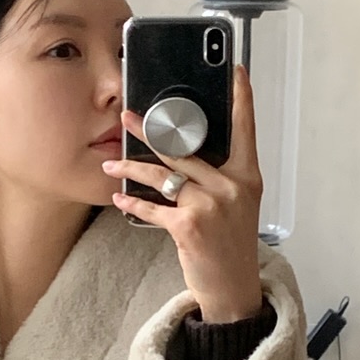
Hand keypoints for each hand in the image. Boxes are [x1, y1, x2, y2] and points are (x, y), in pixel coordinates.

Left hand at [102, 63, 264, 322]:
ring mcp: (210, 206)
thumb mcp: (238, 205)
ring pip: (163, 175)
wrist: (233, 288)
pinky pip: (153, 208)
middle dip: (151, 131)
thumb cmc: (231, 245)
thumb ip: (220, 177)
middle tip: (127, 116)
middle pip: (185, 148)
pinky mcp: (188, 227)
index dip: (242, 98)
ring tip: (112, 163)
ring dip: (131, 169)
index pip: (245, 129)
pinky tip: (118, 197)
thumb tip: (185, 152)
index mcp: (247, 177)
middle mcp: (231, 186)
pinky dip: (132, 204)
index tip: (236, 71)